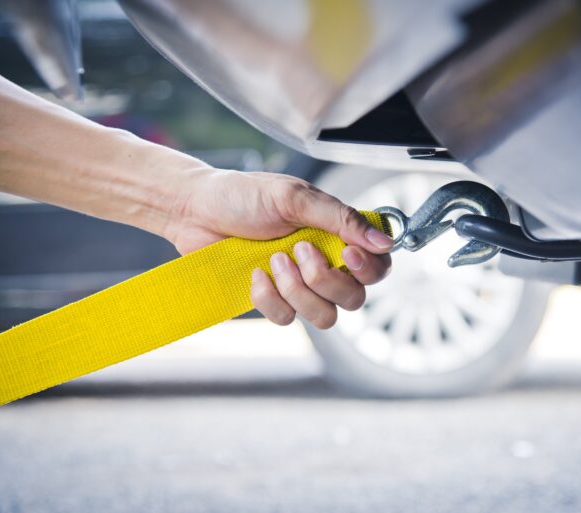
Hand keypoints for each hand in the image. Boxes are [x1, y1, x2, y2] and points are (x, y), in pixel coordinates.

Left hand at [165, 169, 392, 328]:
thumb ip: (340, 219)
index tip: (348, 254)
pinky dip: (270, 298)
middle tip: (299, 250)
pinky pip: (286, 319)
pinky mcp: (274, 301)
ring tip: (274, 260)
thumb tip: (384, 241)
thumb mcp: (294, 197)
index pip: (378, 266)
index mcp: (337, 236)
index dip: (369, 269)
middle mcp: (325, 264)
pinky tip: (255, 274)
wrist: (195, 210)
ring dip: (298, 291)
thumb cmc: (244, 196)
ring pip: (325, 317)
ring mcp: (300, 287)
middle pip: (354, 299)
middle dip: (326, 280)